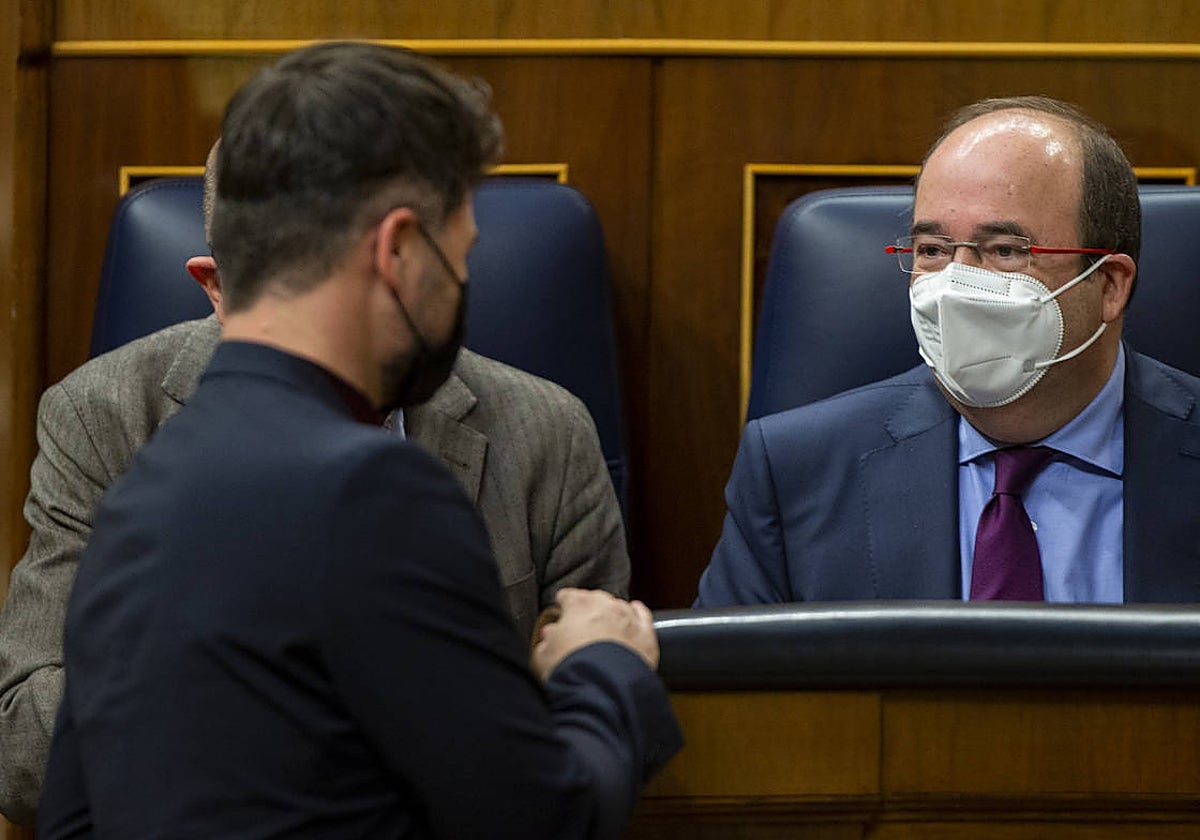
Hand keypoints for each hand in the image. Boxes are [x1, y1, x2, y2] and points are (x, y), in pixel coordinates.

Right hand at [530, 588, 658, 681]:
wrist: (601, 690)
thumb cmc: (572, 670)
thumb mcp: (544, 655)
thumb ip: (547, 640)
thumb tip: (550, 635)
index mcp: (579, 605)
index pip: (568, 596)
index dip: (563, 606)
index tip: (561, 615)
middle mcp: (607, 606)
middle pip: (596, 600)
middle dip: (588, 612)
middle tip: (581, 631)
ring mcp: (629, 619)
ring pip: (620, 608)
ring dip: (612, 617)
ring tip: (605, 633)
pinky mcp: (646, 636)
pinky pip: (643, 619)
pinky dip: (637, 618)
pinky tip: (633, 624)